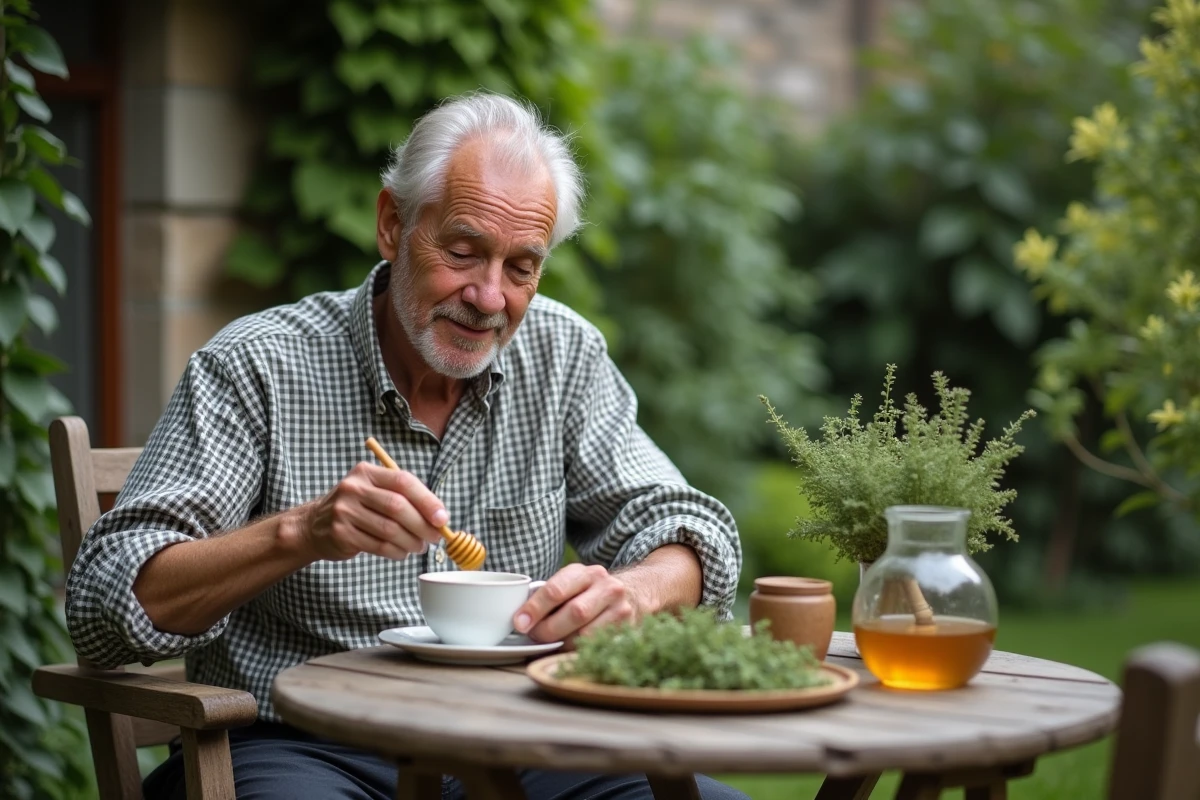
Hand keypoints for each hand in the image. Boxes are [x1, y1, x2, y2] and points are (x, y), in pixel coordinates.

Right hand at [294, 462, 447, 561]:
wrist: (314, 525)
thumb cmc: (357, 508)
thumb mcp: (374, 492)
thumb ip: (404, 498)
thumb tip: (439, 517)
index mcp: (367, 472)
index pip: (403, 481)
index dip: (427, 500)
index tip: (442, 518)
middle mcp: (353, 488)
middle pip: (398, 507)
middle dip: (422, 525)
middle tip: (435, 537)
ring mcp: (344, 511)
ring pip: (389, 529)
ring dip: (411, 542)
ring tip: (419, 547)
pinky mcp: (341, 534)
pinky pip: (378, 546)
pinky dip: (396, 552)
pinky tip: (401, 552)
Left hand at [513, 563, 641, 643]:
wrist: (632, 594)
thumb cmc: (589, 593)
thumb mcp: (572, 584)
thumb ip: (549, 595)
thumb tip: (520, 617)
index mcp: (586, 573)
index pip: (557, 589)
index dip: (535, 608)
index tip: (519, 623)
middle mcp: (607, 587)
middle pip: (574, 612)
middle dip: (548, 629)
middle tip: (533, 636)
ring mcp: (621, 609)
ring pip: (587, 633)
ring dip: (562, 642)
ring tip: (549, 643)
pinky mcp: (626, 629)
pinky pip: (597, 645)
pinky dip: (577, 650)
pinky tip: (567, 648)